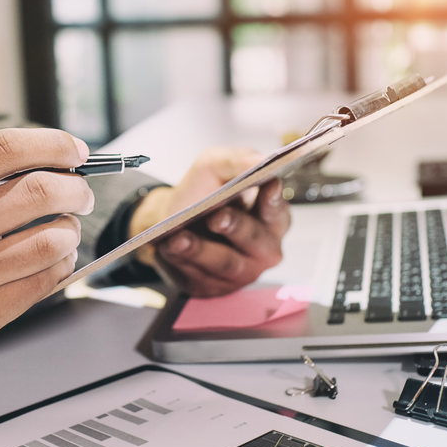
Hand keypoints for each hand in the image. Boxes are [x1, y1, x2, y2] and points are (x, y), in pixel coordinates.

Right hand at [0, 129, 93, 402]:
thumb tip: (50, 163)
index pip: (5, 149)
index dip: (53, 144)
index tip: (76, 151)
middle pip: (40, 192)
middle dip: (75, 189)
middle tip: (80, 194)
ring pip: (52, 239)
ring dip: (71, 231)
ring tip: (64, 231)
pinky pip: (45, 281)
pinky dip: (62, 264)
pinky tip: (53, 260)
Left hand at [129, 148, 290, 297]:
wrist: (171, 220)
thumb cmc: (203, 193)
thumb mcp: (216, 166)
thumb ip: (238, 160)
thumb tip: (260, 160)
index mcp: (272, 219)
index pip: (278, 212)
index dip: (273, 201)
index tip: (267, 185)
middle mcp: (263, 250)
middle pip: (255, 241)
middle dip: (235, 227)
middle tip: (216, 216)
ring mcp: (241, 273)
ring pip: (224, 263)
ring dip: (200, 250)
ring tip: (178, 237)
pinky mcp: (213, 286)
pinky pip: (200, 277)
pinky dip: (182, 262)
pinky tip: (167, 249)